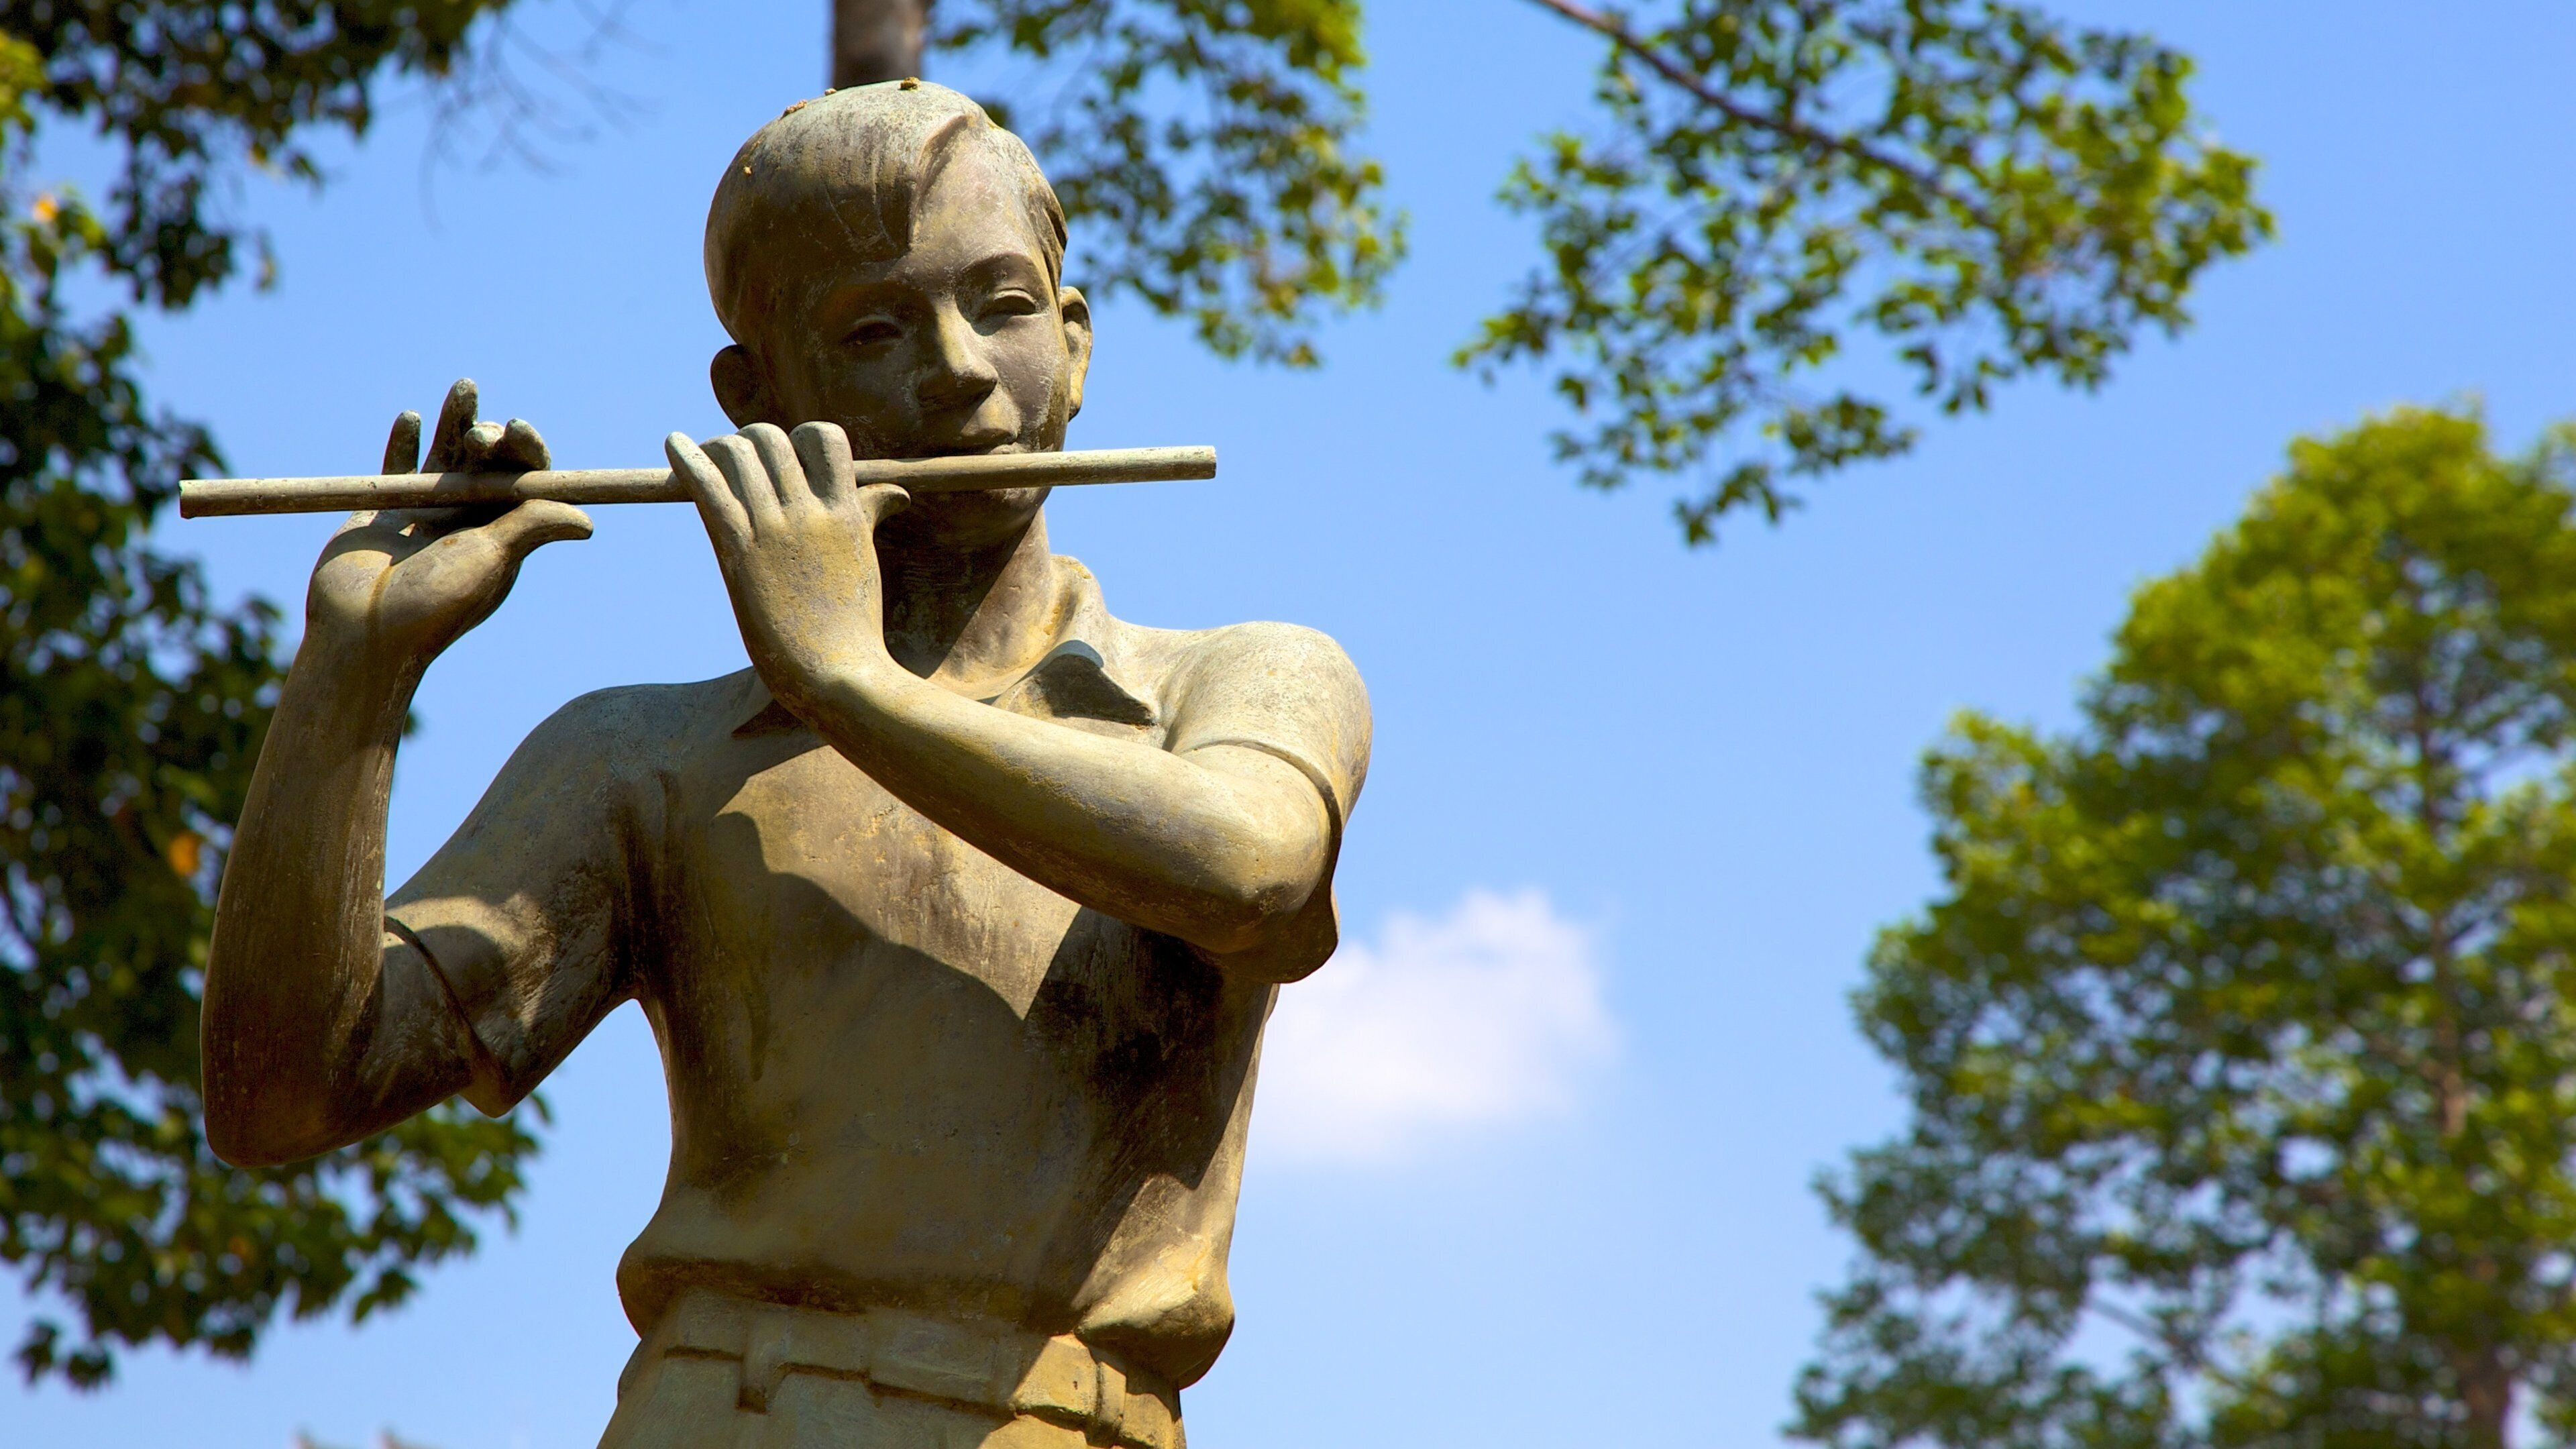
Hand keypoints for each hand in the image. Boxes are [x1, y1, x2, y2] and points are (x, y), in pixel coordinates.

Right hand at [306, 379, 592, 670]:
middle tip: (483, 434)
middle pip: (485, 463)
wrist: (364, 630)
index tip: (518, 431)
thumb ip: (531, 527)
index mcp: (503, 533)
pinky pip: (397, 466)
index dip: (526, 452)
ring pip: (444, 456)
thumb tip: (588, 521)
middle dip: (489, 437)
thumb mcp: (492, 560)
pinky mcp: (384, 509)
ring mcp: (425, 511)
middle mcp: (468, 519)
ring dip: (454, 421)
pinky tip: (413, 418)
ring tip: (466, 388)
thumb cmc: (435, 601)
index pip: (524, 481)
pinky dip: (404, 441)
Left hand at [666, 421, 909, 710]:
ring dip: (714, 449)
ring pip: (737, 453)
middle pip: (771, 438)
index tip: (782, 461)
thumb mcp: (864, 560)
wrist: (837, 674)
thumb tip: (897, 493)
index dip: (798, 439)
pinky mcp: (739, 550)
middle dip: (748, 442)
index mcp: (845, 510)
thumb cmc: (852, 628)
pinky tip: (673, 445)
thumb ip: (869, 516)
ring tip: (701, 459)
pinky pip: (708, 485)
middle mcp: (809, 510)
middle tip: (733, 464)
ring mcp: (774, 528)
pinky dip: (686, 458)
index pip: (824, 436)